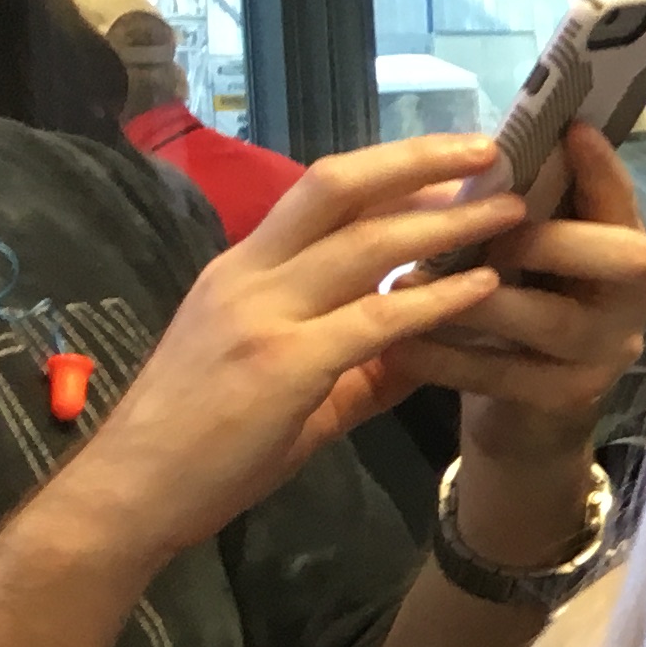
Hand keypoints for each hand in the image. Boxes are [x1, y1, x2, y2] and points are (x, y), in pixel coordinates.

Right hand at [60, 134, 527, 566]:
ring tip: (512, 212)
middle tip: (493, 152)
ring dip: (446, 223)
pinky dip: (435, 298)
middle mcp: (248, 275)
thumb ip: (353, 360)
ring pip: (365, 244)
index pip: (320, 191)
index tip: (452, 158)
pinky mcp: (282, 364)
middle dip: (419, 162)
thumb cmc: (203, 442)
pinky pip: (374, 318)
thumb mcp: (283, 380)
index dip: (390, 167)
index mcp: (243, 268)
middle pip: (337, 187)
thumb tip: (422, 347)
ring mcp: (262, 315)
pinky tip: (484, 289)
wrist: (133, 493)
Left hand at [402, 124, 645, 437]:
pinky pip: (505, 374)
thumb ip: (519, 217)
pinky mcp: (567, 401)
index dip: (602, 167)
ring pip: (551, 318)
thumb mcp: (527, 261)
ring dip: (474, 298)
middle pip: (621, 258)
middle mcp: (632, 300)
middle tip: (479, 230)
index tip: (571, 130)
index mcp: (623, 251)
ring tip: (406, 283)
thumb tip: (475, 155)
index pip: (624, 200)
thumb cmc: (518, 318)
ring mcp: (606, 354)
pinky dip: (446, 358)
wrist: (525, 424)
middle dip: (546, 236)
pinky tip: (396, 345)